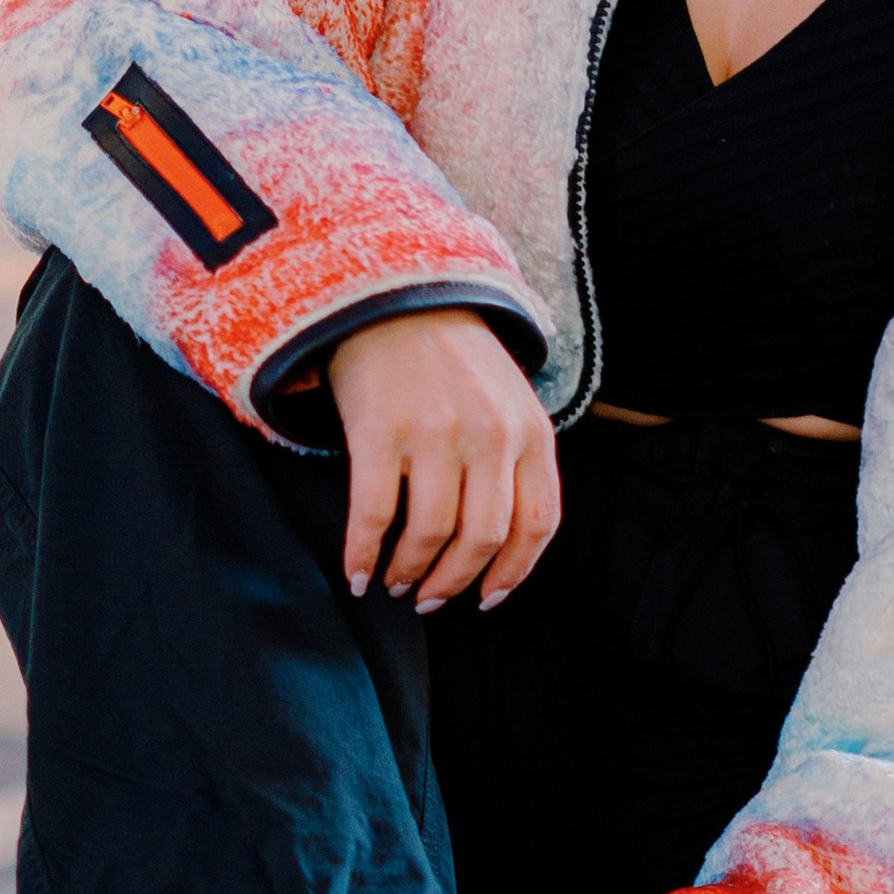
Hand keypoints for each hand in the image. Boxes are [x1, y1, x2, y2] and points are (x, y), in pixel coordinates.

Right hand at [328, 308, 559, 611]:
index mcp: (530, 430)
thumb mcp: (508, 400)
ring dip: (410, 572)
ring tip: (395, 583)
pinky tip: (356, 574)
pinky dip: (363, 554)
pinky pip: (374, 514)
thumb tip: (501, 545)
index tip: (487, 599)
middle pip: (483, 537)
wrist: (392, 294)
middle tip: (429, 598)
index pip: (537, 523)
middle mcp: (491, 434)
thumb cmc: (450, 357)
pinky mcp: (380, 430)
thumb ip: (517, 459)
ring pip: (431, 533)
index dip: (512, 573)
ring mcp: (436, 432)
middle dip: (455, 581)